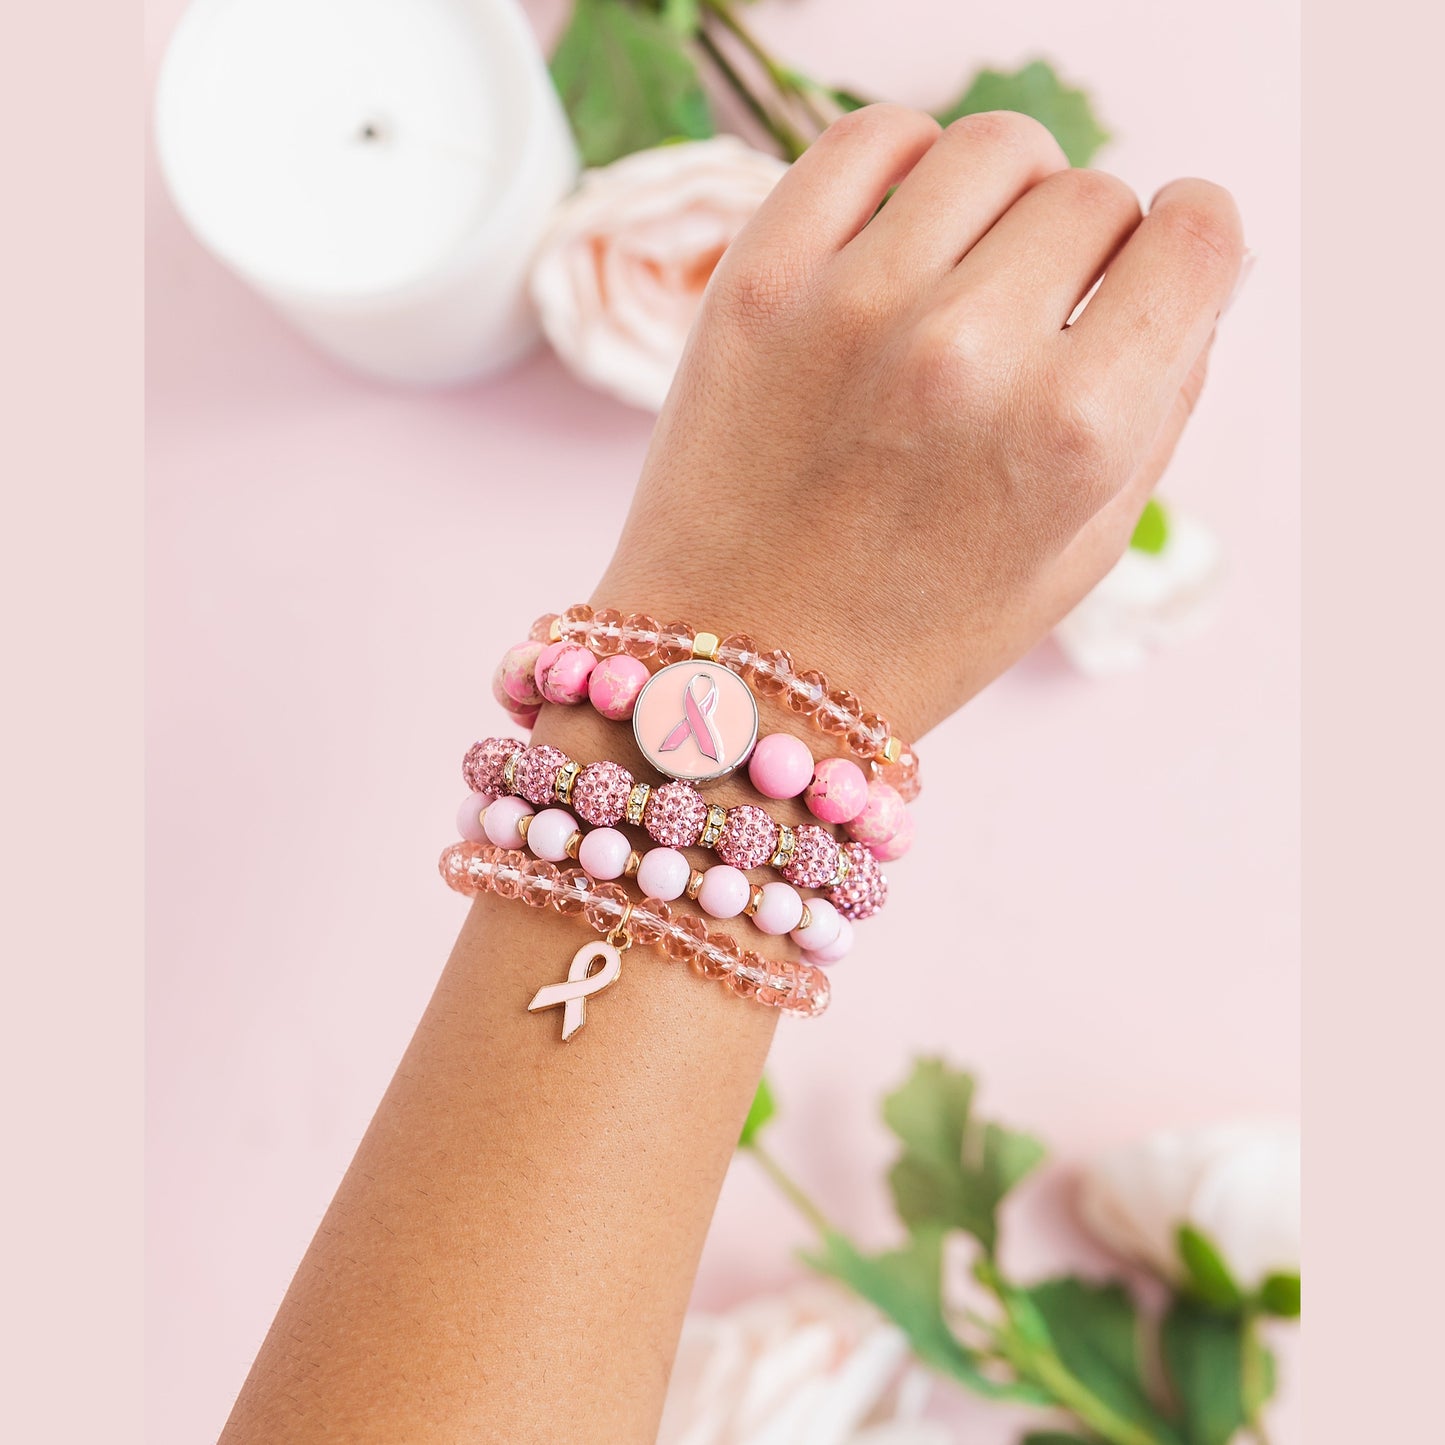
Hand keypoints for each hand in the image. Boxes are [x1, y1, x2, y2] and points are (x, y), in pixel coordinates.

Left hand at [595, 104, 1243, 740]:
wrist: (741, 675)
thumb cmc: (918, 630)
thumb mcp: (1080, 552)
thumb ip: (1160, 403)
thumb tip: (1198, 273)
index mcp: (1071, 431)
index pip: (1196, 234)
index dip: (1189, 245)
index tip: (1157, 262)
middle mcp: (969, 352)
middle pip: (1093, 194)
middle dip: (1090, 247)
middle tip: (1039, 313)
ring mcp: (854, 305)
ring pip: (992, 146)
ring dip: (1006, 196)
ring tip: (971, 268)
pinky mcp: (758, 280)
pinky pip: (867, 135)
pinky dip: (905, 161)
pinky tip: (902, 226)